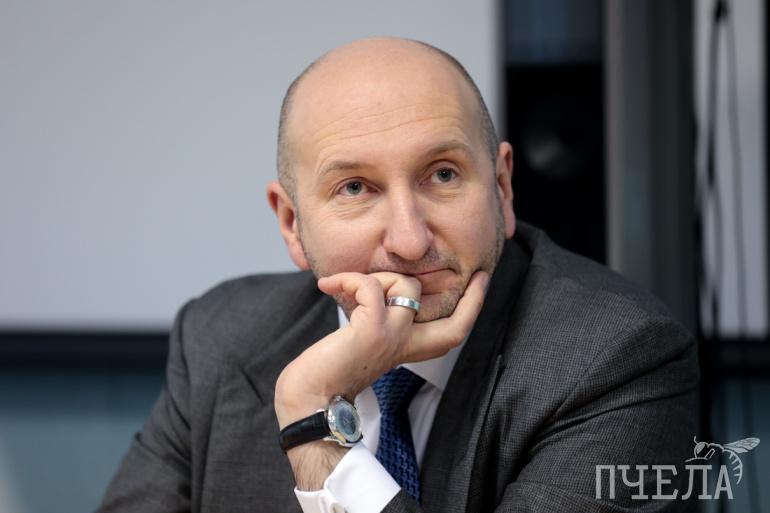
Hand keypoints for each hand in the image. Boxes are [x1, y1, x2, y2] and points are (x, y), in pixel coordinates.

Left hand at [274, 270, 488, 428]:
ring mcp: (392, 337)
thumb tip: (377, 288)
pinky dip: (349, 279)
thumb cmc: (326, 370)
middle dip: (473, 297)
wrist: (308, 399)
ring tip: (346, 284)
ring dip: (376, 275)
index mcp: (406, 349)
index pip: (452, 333)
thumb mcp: (364, 341)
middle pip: (456, 326)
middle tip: (476, 273)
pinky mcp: (372, 330)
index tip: (480, 282)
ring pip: (407, 285)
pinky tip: (328, 285)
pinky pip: (371, 286)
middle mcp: (405, 345)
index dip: (471, 308)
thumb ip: (380, 321)